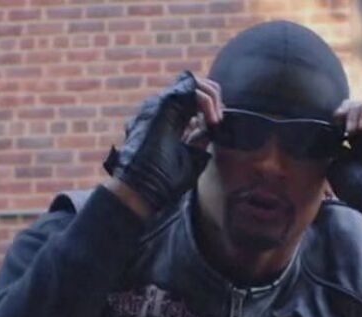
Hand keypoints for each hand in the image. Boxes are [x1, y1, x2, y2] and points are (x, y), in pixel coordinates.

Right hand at [103, 72, 221, 218]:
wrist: (143, 189)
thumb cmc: (164, 180)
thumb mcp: (191, 154)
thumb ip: (199, 138)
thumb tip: (211, 125)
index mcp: (169, 117)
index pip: (194, 96)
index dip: (211, 106)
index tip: (217, 126)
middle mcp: (163, 107)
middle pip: (195, 84)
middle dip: (214, 97)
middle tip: (218, 120)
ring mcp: (160, 104)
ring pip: (193, 82)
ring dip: (212, 98)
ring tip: (216, 120)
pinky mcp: (161, 105)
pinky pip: (190, 88)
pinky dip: (206, 101)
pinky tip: (211, 120)